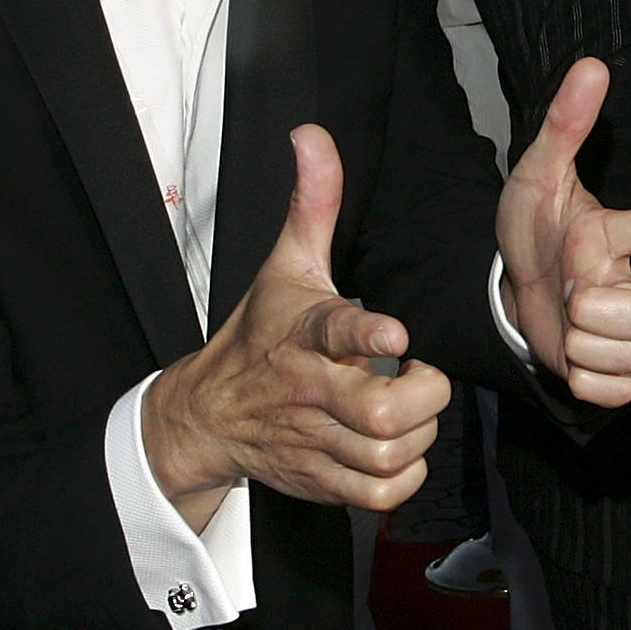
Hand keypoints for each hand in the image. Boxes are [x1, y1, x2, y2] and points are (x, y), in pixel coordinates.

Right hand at [143, 127, 451, 530]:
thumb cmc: (259, 334)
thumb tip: (311, 134)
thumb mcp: (284, 265)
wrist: (206, 415)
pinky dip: (404, 476)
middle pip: (383, 413)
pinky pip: (380, 494)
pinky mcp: (320, 480)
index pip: (337, 331)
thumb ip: (312, 202)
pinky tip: (401, 447)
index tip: (397, 333)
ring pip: (389, 456)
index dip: (370, 335)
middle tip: (421, 372)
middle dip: (424, 394)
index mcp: (305, 334)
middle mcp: (311, 391)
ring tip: (413, 406)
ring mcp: (315, 441)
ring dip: (419, 434)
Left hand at [495, 57, 630, 405]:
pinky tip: (572, 359)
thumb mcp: (537, 173)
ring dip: (584, 346)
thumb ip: (564, 124)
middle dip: (597, 310)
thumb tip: (592, 63)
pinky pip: (609, 391)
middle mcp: (626, 282)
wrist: (506, 287)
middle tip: (571, 295)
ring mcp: (619, 329)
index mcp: (612, 237)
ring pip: (629, 354)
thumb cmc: (534, 227)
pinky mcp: (605, 370)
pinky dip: (584, 382)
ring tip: (568, 324)